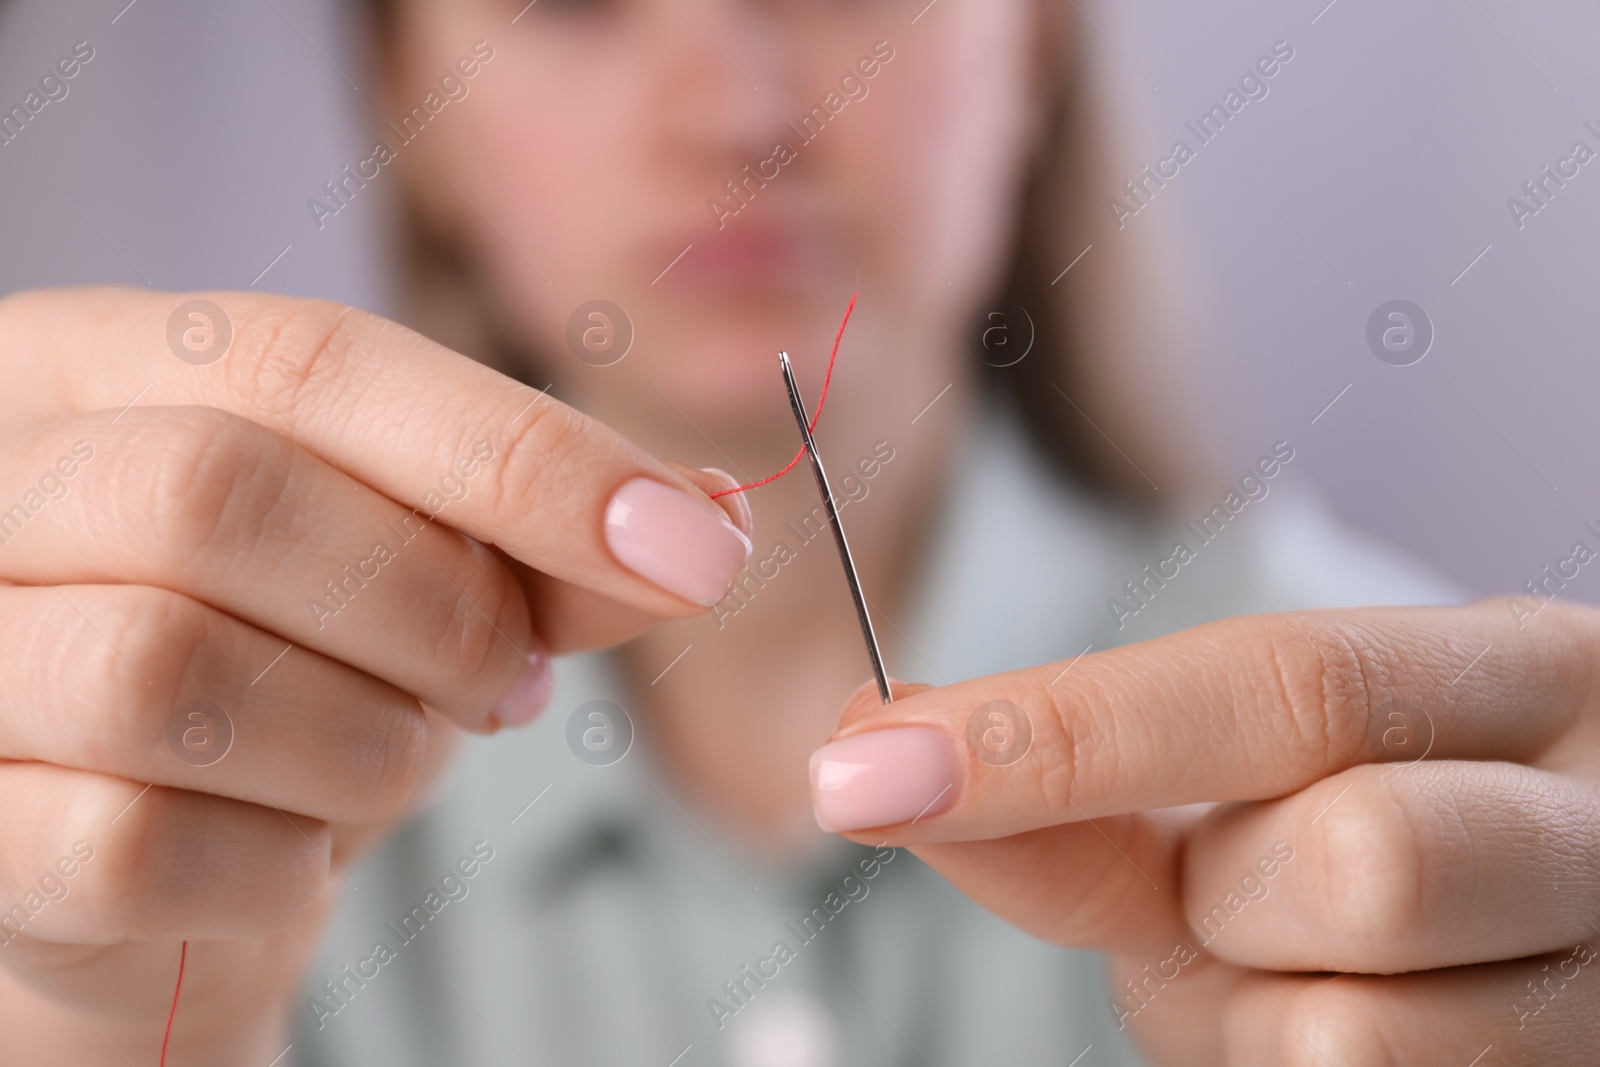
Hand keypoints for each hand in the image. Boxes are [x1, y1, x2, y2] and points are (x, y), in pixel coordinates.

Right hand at [0, 288, 750, 1061]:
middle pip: (222, 494)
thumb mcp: (404, 584)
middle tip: (507, 686)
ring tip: (390, 766)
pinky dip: (276, 866)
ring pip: (170, 669)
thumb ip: (535, 544)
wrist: (129, 896)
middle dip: (433, 607)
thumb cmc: (270, 695)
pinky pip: (136, 844)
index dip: (519, 453)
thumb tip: (704, 519)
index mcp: (91, 370)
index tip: (692, 548)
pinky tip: (292, 853)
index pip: (311, 361)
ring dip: (366, 745)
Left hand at [809, 601, 1599, 1064]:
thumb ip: (1093, 794)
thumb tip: (876, 763)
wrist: (1545, 939)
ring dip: (1255, 1015)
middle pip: (1358, 860)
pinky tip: (1357, 1026)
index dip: (1060, 731)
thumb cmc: (1370, 839)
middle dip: (1231, 900)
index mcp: (1520, 675)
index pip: (1281, 682)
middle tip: (1242, 891)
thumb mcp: (1251, 791)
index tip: (867, 765)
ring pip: (1352, 1037)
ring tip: (1302, 968)